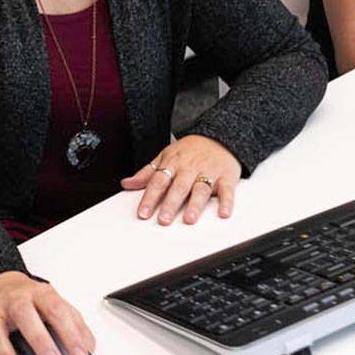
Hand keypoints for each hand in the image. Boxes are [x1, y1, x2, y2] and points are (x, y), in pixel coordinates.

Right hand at [0, 271, 94, 354]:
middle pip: (25, 316)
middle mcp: (15, 299)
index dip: (70, 333)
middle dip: (40, 341)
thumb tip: (88, 345)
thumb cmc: (29, 298)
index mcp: (39, 293)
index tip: (80, 354)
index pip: (57, 310)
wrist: (0, 282)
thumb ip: (74, 323)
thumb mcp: (55, 303)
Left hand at [120, 134, 241, 225]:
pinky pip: (227, 190)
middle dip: (170, 204)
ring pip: (201, 189)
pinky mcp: (226, 176)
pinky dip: (226, 202)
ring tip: (189, 219)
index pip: (159, 181)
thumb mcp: (166, 155)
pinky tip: (223, 213)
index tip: (143, 213)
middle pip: (179, 187)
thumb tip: (127, 183)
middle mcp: (190, 168)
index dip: (150, 197)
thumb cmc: (191, 149)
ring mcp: (209, 171)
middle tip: (163, 220)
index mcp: (174, 163)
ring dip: (195, 205)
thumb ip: (147, 172)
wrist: (219, 135)